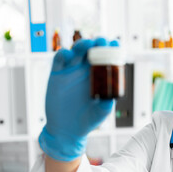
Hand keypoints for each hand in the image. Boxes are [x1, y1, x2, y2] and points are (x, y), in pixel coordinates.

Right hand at [39, 38, 114, 160]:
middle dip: (97, 43)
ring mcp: (72, 70)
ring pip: (76, 51)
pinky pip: (59, 59)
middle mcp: (86, 70)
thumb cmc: (87, 120)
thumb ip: (107, 104)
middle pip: (92, 50)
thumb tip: (112, 96)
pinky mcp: (57, 74)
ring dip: (82, 45)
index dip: (111, 49)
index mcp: (100, 76)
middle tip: (101, 41)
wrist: (66, 130)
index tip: (116, 44)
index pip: (107, 58)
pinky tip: (67, 54)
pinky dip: (63, 53)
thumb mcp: (100, 112)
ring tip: (87, 45)